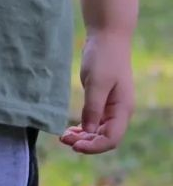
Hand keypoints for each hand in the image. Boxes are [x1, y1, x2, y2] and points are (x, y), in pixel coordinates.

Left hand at [59, 28, 133, 153]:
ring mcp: (112, 107)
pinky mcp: (103, 101)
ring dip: (83, 136)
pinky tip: (71, 128)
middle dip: (85, 143)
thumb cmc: (103, 58)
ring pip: (99, 131)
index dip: (94, 146)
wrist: (107, 38)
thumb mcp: (96, 82)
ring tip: (64, 137)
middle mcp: (119, 112)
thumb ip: (93, 107)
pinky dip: (84, 127)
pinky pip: (95, 121)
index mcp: (122, 110)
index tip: (74, 146)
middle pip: (104, 137)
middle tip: (63, 139)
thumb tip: (87, 131)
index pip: (111, 139)